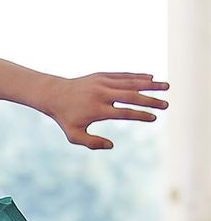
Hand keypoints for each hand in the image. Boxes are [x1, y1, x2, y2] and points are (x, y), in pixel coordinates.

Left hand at [40, 73, 167, 149]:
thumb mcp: (73, 135)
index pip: (123, 113)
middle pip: (131, 96)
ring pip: (130, 82)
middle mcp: (101, 94)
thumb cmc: (65, 118)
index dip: (140, 115)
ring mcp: (102, 82)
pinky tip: (151, 77)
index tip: (154, 118)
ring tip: (167, 87)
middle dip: (150, 100)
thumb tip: (111, 145)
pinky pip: (122, 75)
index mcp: (96, 109)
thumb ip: (91, 143)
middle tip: (166, 105)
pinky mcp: (102, 75)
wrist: (54, 94)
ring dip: (150, 84)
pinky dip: (137, 76)